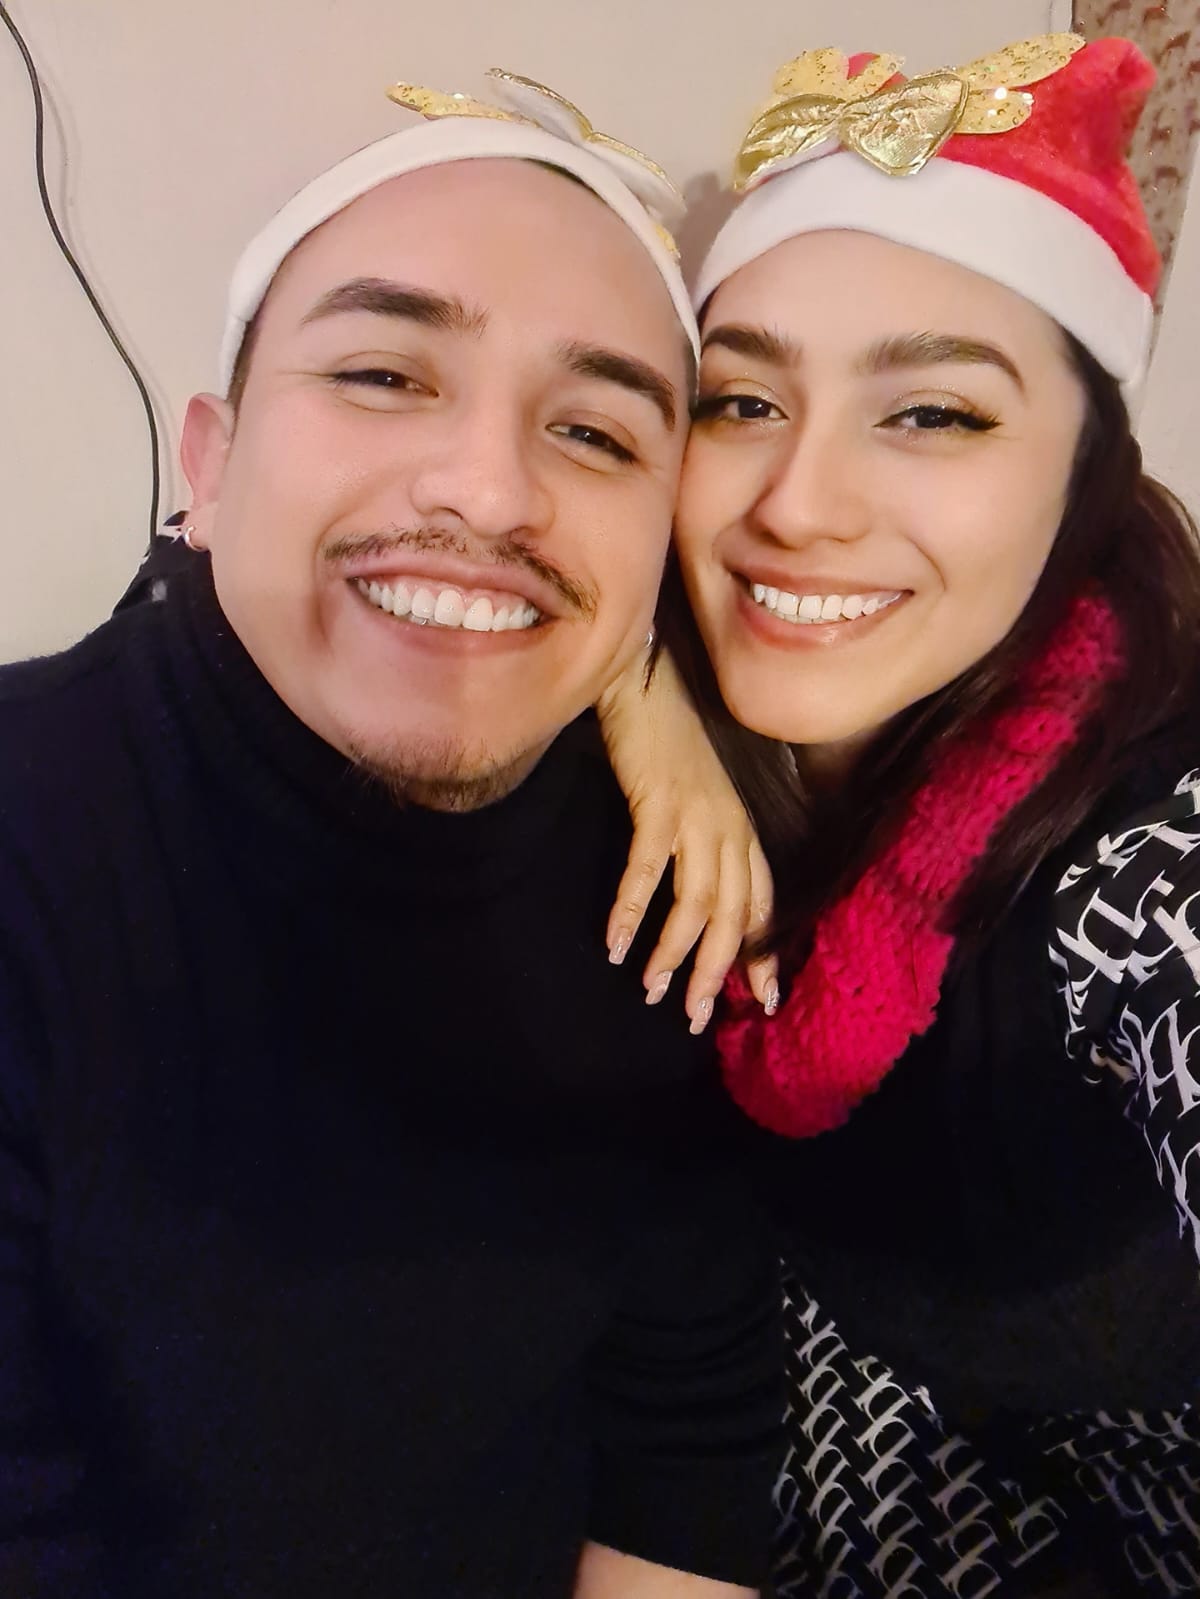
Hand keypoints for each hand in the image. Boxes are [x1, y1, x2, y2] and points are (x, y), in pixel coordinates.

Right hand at [596, 641, 778, 1033]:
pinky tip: (614, 942)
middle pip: (733, 914)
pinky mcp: (659, 801)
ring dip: (675, 953)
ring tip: (654, 991)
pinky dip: (632, 911)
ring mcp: (697, 814)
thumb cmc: (663, 739)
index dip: (762, 953)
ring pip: (698, 901)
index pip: (762, 903)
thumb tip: (691, 892)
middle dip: (717, 971)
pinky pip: (648, 869)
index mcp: (741, 827)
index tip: (760, 1001)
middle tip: (695, 1018)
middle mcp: (729, 825)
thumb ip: (702, 839)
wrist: (642, 678)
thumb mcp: (697, 796)